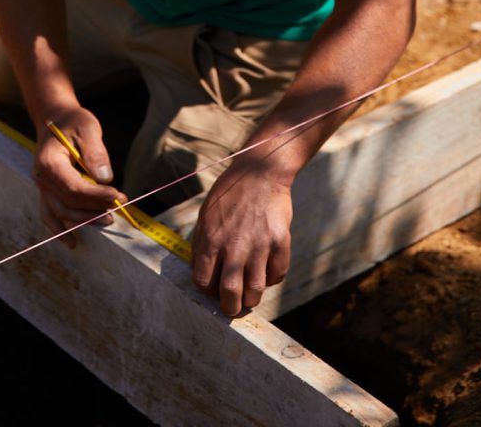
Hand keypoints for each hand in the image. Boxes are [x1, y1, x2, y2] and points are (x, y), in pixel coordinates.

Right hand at [34, 104, 125, 246]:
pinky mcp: (47, 192)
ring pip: (60, 213)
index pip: (73, 188)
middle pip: (67, 204)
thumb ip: (95, 152)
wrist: (55, 119)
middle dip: (94, 209)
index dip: (96, 196)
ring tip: (109, 220)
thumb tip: (104, 178)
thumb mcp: (88, 128)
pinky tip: (73, 243)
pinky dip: (60, 230)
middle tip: (118, 205)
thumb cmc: (73, 123)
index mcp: (48, 163)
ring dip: (84, 220)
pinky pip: (50, 215)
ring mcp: (42, 188)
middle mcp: (41, 179)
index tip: (117, 195)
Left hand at [191, 163, 291, 316]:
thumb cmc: (230, 193)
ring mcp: (259, 244)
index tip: (213, 288)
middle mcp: (234, 245)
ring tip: (250, 295)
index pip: (203, 282)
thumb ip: (201, 243)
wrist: (260, 172)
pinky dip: (271, 279)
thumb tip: (199, 270)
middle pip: (230, 293)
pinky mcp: (280, 241)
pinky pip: (277, 275)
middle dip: (229, 307)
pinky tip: (266, 271)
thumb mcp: (206, 214)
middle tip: (232, 306)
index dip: (207, 291)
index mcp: (211, 239)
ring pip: (255, 291)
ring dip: (251, 299)